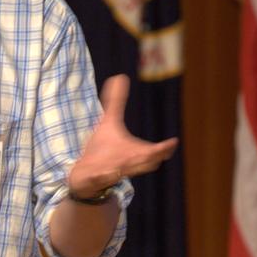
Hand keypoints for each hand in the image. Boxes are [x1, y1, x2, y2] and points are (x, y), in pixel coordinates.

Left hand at [68, 74, 177, 196]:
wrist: (84, 173)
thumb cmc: (101, 149)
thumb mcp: (108, 122)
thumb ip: (115, 101)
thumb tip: (120, 76)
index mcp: (133, 151)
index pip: (153, 151)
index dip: (163, 148)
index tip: (172, 142)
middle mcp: (125, 163)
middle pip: (144, 164)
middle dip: (150, 158)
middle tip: (156, 152)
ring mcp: (110, 172)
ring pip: (122, 173)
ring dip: (124, 168)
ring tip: (126, 162)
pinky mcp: (93, 178)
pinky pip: (99, 180)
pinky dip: (102, 177)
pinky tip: (102, 172)